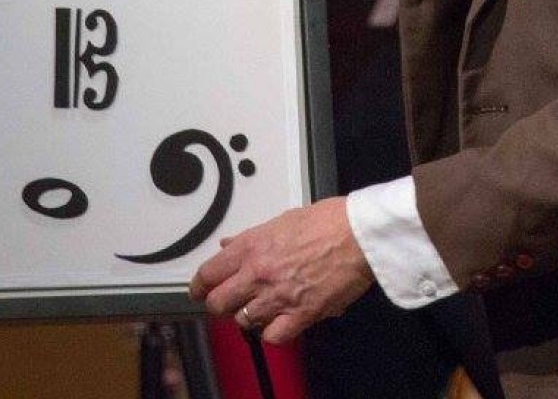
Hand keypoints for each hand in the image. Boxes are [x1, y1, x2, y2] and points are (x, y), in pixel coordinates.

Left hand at [188, 197, 373, 344]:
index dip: (199, 287)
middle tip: (226, 304)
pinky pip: (273, 336)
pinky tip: (280, 322)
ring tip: (260, 309)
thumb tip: (229, 245)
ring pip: (243, 321)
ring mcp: (278, 296)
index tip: (199, 291)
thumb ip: (251, 237)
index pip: (208, 274)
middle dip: (218, 305)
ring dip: (249, 317)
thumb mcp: (282, 220)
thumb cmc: (327, 222)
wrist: (358, 234)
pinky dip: (274, 332)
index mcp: (251, 246)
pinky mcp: (300, 314)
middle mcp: (259, 273)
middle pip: (218, 304)